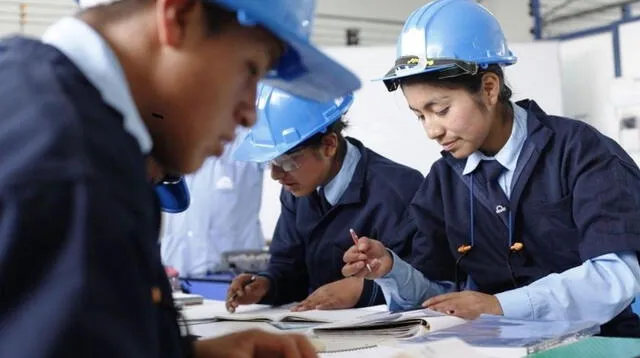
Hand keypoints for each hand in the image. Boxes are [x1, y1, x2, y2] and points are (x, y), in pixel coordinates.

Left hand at [193, 329, 316, 357]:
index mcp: (261, 336)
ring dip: (302, 356)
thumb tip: (290, 355)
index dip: (300, 356)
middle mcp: (265, 340)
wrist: (190, 356)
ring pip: (291, 351)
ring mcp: (262, 350)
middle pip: (297, 342)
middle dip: (309, 354)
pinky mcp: (258, 356)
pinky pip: (280, 356)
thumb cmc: (211, 355)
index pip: (291, 342)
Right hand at [226, 274, 270, 312]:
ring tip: (232, 309)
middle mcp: (236, 284)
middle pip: (231, 290)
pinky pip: (231, 303)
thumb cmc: (260, 283)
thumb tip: (247, 288)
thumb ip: (253, 285)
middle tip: (234, 303)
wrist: (261, 288)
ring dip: (230, 303)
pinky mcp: (236, 299)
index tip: (241, 294)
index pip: (237, 282)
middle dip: (231, 297)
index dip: (238, 288)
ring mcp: (235, 292)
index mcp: (241, 278)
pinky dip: (230, 307)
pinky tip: (232, 311)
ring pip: (229, 297)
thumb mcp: (260, 282)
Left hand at [291, 277, 363, 311]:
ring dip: (310, 306)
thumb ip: (321, 297)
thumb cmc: (343, 289)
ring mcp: (331, 296)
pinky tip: (319, 308)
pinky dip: (325, 305)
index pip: (309, 299)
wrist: (356, 284)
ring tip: (302, 310)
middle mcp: (324, 293)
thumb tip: (312, 304)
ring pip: (318, 301)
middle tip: (294, 311)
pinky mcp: (339, 299)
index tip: (293, 309)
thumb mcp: (330, 291)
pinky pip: (331, 302)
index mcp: (322, 291)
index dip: (301, 304)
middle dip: (302, 306)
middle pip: (311, 300)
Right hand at [341, 237, 391, 278]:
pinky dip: (372, 268)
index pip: (346, 257)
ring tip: (372, 263)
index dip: (353, 256)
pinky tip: (377, 263)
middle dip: (354, 267)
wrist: (385, 256)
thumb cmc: (374, 248)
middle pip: (345, 270)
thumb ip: (364, 242)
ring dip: (363, 269)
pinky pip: (366, 275)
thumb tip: (360, 248)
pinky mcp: (366, 275)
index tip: (363, 253)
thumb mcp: (370, 242)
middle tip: (363, 262)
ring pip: (354, 275)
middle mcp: (353, 264)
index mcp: (351, 254)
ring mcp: (359, 271)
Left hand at [422, 291, 502, 319]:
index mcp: (461, 294)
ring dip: (442, 307)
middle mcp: (462, 297)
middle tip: (427, 306)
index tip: (426, 303)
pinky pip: (460, 311)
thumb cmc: (480, 301)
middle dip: (436, 303)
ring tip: (434, 309)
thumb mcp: (467, 297)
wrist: (492, 304)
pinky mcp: (470, 310)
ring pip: (451, 305)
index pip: (445, 296)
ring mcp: (466, 304)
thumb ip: (457, 301)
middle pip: (446, 300)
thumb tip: (446, 307)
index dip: (435, 299)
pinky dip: (453, 312)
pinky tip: (448, 313)